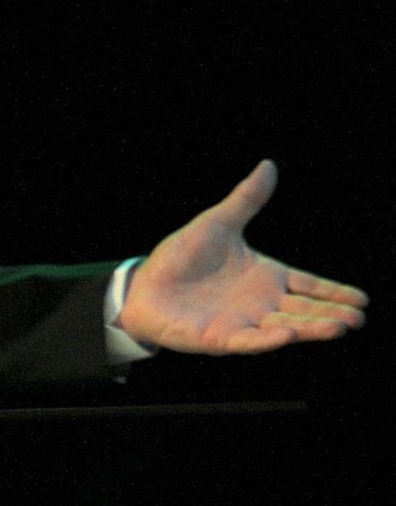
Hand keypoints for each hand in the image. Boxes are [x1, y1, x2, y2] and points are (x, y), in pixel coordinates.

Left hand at [119, 160, 366, 353]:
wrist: (143, 285)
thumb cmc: (181, 257)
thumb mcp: (218, 223)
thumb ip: (245, 200)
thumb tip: (268, 165)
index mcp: (266, 277)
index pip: (308, 286)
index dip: (334, 293)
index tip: (363, 299)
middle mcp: (260, 303)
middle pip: (303, 310)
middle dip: (331, 314)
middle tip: (358, 319)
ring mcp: (241, 322)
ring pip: (284, 328)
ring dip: (310, 329)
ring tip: (339, 327)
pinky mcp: (218, 337)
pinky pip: (247, 340)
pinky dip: (267, 339)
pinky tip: (286, 335)